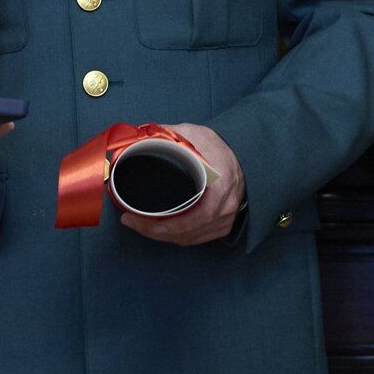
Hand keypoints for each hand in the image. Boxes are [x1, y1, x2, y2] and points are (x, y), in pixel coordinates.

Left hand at [118, 124, 245, 245]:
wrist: (244, 156)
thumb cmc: (219, 146)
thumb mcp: (195, 134)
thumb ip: (169, 134)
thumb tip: (139, 137)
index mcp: (220, 188)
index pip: (190, 218)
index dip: (161, 225)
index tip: (135, 218)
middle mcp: (224, 209)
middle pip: (184, 232)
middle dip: (153, 231)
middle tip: (129, 221)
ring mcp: (225, 220)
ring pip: (188, 238)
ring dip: (162, 237)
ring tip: (139, 225)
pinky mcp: (223, 225)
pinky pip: (196, 238)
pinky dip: (177, 237)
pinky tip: (160, 231)